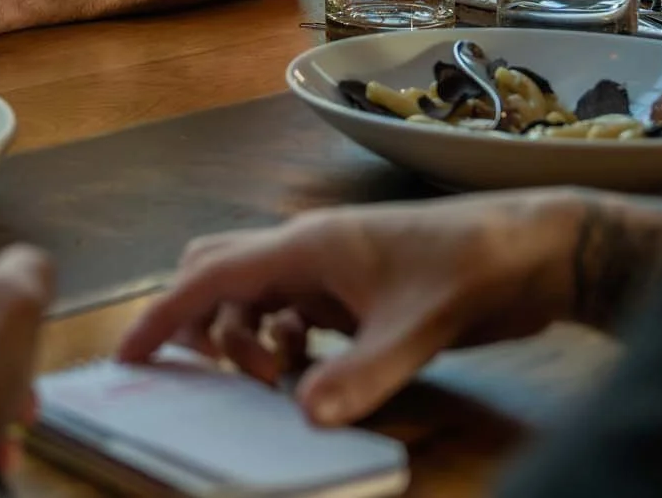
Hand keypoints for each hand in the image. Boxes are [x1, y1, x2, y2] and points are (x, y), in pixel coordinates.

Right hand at [115, 195, 585, 426]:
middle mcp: (308, 250)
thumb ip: (361, 374)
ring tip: (282, 379)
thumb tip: (307, 416)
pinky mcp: (355, 289)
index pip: (210, 277)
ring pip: (255, 296)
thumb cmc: (471, 269)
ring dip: (248, 338)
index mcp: (306, 245)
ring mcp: (331, 268)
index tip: (128, 356)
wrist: (533, 250)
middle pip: (218, 273)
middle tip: (227, 374)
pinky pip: (293, 313)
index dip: (163, 317)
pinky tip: (315, 373)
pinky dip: (284, 343)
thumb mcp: (417, 328)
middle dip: (202, 323)